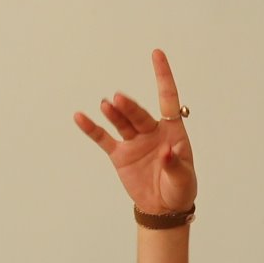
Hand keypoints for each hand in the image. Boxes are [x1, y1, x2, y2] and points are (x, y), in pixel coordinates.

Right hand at [74, 50, 197, 215]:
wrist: (164, 208)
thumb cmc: (179, 189)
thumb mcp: (183, 179)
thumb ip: (175, 164)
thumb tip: (167, 151)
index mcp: (172, 131)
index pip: (168, 99)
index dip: (163, 77)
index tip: (157, 54)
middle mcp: (151, 131)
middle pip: (139, 114)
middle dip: (129, 107)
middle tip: (118, 99)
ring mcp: (134, 141)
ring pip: (122, 123)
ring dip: (113, 113)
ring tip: (106, 104)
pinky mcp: (120, 155)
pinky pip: (103, 139)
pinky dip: (92, 128)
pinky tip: (80, 117)